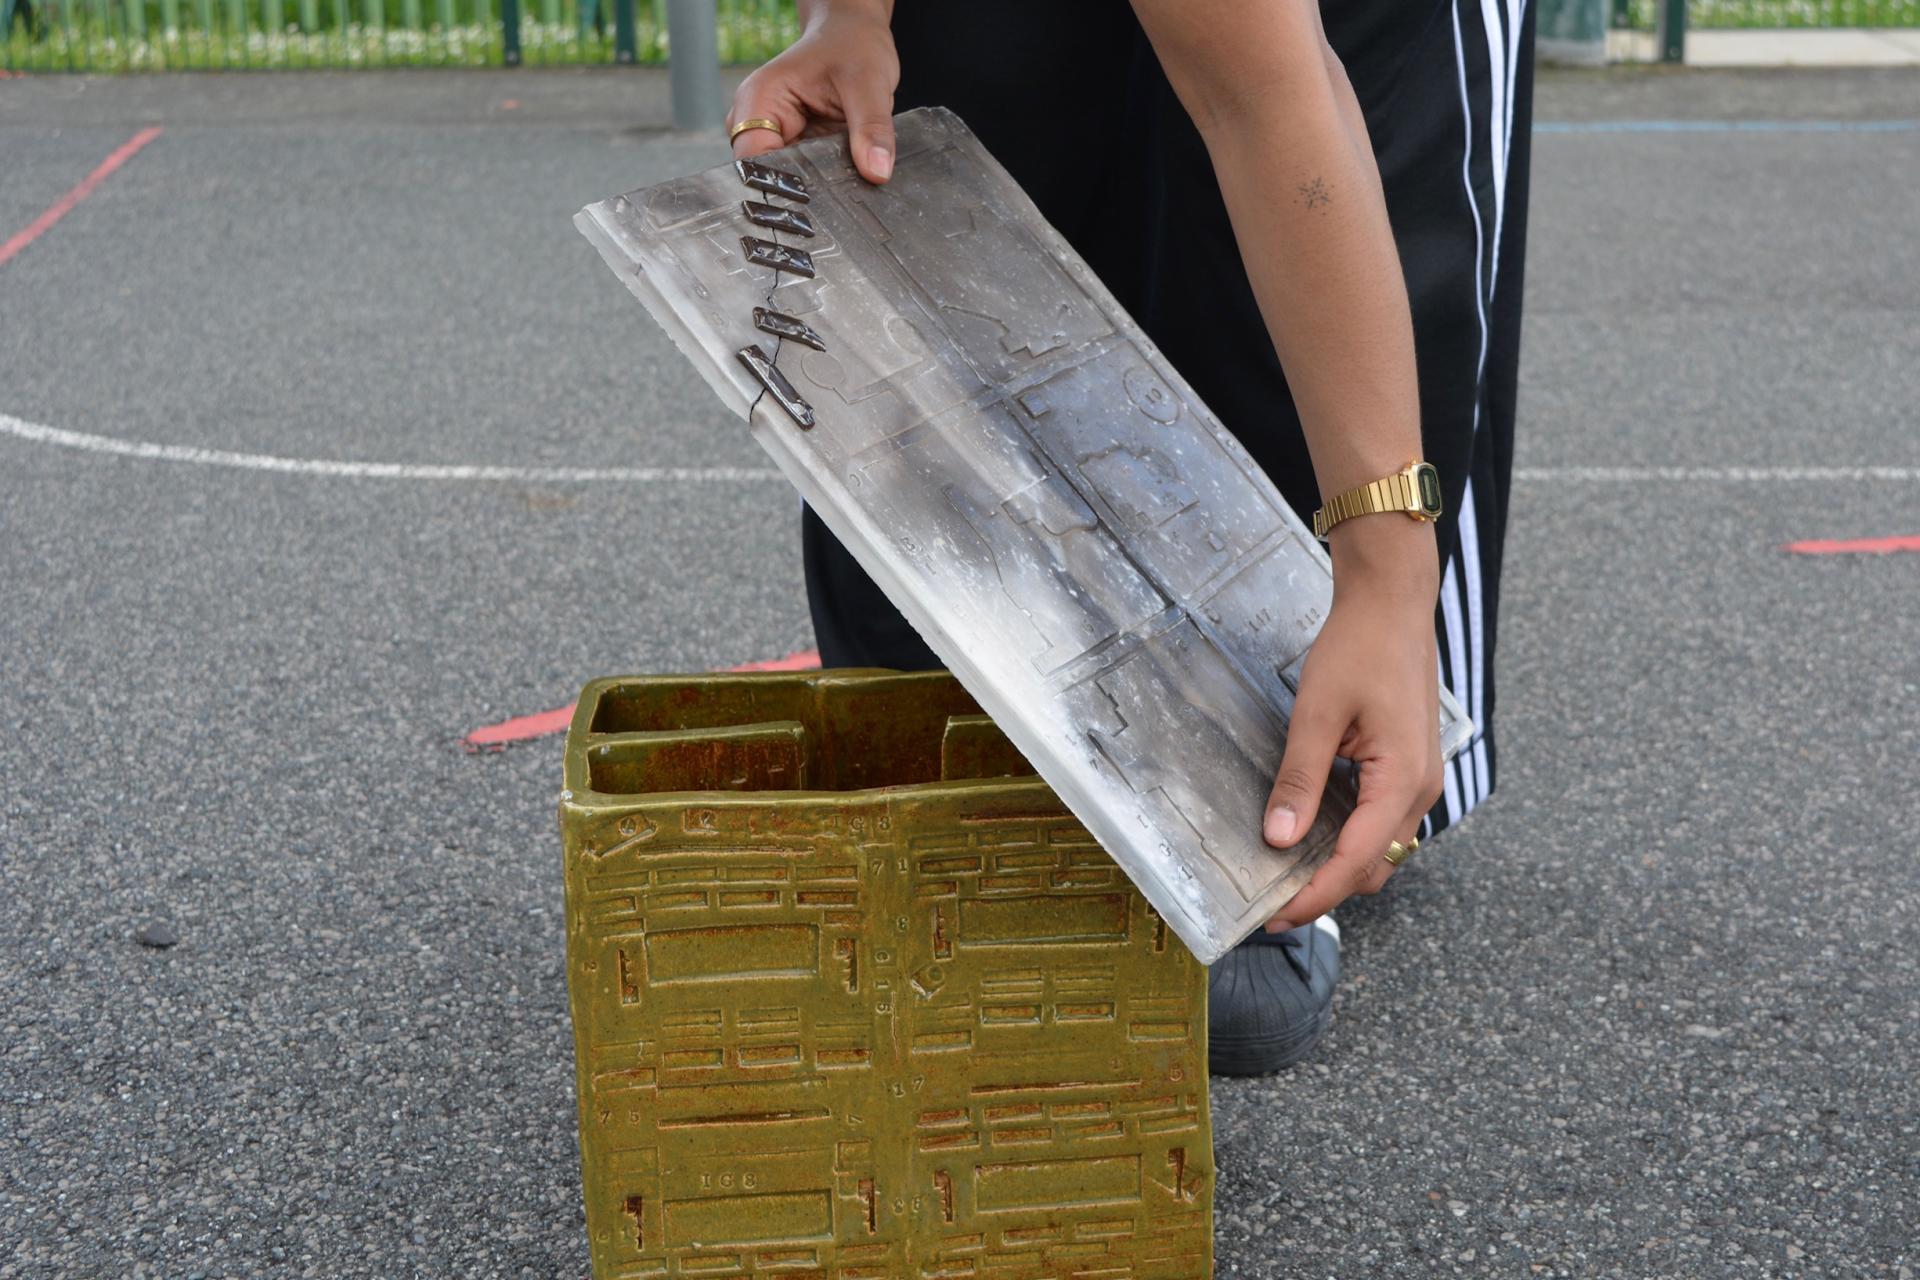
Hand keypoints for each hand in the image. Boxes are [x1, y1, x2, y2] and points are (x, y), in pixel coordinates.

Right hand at [726, 0, 899, 183]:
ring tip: (846, 182)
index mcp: (760, 99)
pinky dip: (826, 180)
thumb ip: (871, 129)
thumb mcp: (868, 83)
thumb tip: (877, 171)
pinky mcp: (795, 147)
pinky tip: (845, 177)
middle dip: (803, 190)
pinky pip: (805, 175)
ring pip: (787, 179)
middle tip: (840, 195)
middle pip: (768, 175)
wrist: (854, 34)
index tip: (816, 199)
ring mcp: (776, 136)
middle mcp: (758, 120)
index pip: (753, 162)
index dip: (780, 186)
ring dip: (817, 185)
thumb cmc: (852, 44)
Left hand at [1262, 516, 1444, 929]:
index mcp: (1403, 781)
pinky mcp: (1409, 768)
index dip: (1315, 895)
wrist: (1393, 603)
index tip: (1276, 916)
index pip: (1356, 861)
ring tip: (1286, 870)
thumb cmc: (1359, 648)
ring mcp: (1420, 780)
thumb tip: (1279, 838)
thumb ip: (1300, 779)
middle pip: (1374, 866)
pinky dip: (1349, 838)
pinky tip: (1311, 829)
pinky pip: (1382, 821)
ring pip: (1381, 848)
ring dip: (1338, 865)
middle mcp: (1421, 790)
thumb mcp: (1317, 714)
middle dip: (1326, 889)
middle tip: (1272, 896)